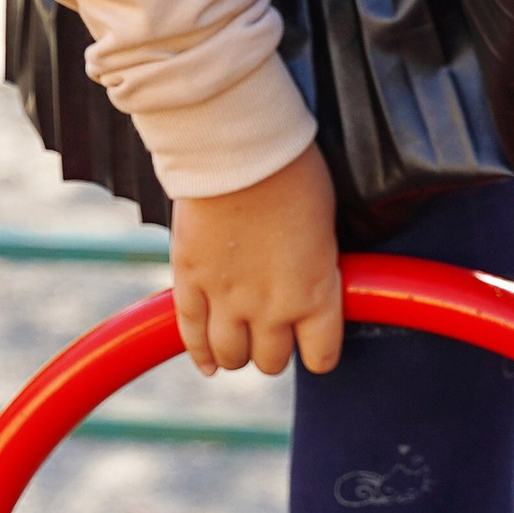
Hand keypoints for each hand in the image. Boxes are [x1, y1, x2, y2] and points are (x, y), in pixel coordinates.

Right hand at [170, 143, 343, 376]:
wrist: (238, 150)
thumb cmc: (291, 174)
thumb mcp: (323, 227)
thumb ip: (315, 268)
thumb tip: (307, 284)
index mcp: (315, 294)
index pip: (321, 356)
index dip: (318, 352)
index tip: (313, 344)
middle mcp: (272, 308)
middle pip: (271, 361)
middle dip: (273, 348)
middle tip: (272, 329)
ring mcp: (227, 299)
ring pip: (231, 356)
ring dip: (237, 352)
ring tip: (239, 338)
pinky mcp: (190, 283)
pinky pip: (192, 334)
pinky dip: (200, 353)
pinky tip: (207, 362)